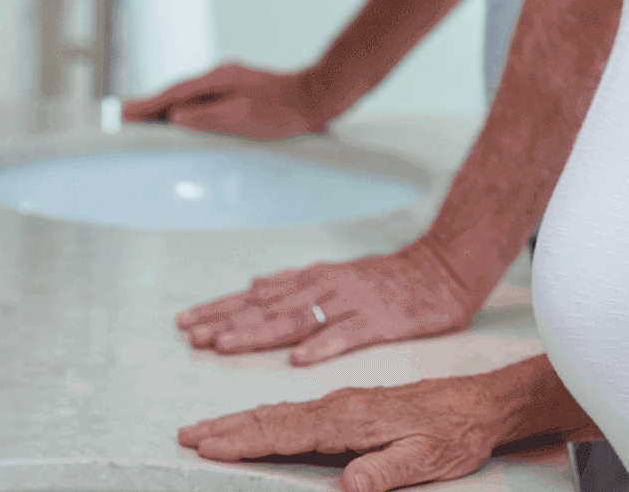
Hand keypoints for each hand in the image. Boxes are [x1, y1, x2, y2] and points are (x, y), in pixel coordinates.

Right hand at [120, 62, 331, 139]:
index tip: (123, 113)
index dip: (147, 106)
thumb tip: (175, 117)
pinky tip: (187, 118)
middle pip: (177, 92)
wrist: (317, 98)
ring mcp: (231, 82)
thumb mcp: (242, 117)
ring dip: (168, 107)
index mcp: (217, 80)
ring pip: (190, 95)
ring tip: (148, 120)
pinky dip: (187, 108)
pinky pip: (203, 99)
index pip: (173, 94)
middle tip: (126, 117)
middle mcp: (221, 77)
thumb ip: (207, 116)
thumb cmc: (284, 111)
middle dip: (151, 105)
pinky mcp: (241, 91)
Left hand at [178, 238, 479, 364]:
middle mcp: (323, 288)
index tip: (187, 322)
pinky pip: (347, 335)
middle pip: (267, 307)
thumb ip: (296, 283)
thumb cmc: (387, 279)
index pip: (257, 297)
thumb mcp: (335, 273)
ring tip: (225, 345)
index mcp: (312, 280)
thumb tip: (255, 285)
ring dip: (259, 332)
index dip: (221, 309)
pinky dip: (323, 345)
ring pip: (296, 319)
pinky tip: (301, 359)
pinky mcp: (377, 320)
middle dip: (226, 321)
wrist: (441, 269)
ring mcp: (349, 302)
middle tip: (191, 335)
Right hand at [179, 376, 505, 491]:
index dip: (244, 440)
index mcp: (351, 419)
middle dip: (227, 428)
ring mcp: (345, 402)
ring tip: (207, 428)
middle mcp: (340, 405)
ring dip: (241, 420)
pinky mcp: (352, 404)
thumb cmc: (453, 435)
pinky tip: (257, 417)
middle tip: (185, 435)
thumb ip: (384, 473)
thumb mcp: (425, 460)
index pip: (286, 432)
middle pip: (273, 417)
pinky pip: (298, 410)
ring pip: (282, 411)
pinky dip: (267, 415)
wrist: (480, 404)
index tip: (205, 445)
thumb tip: (346, 486)